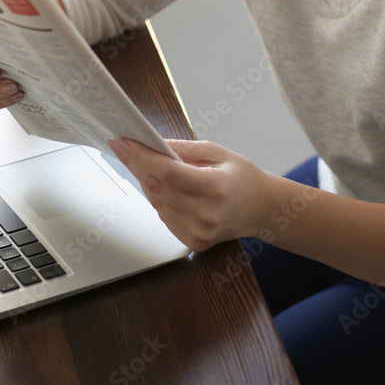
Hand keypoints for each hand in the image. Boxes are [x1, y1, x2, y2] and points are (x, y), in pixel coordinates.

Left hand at [108, 137, 271, 251]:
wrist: (260, 208)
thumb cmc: (241, 177)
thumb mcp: (218, 152)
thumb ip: (184, 148)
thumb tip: (154, 144)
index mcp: (215, 187)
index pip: (168, 172)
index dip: (141, 156)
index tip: (123, 142)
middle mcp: (207, 214)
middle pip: (158, 189)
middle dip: (138, 166)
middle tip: (126, 148)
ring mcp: (200, 232)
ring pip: (157, 204)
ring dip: (147, 183)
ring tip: (146, 165)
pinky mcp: (194, 242)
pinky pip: (164, 218)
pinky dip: (159, 200)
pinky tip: (164, 187)